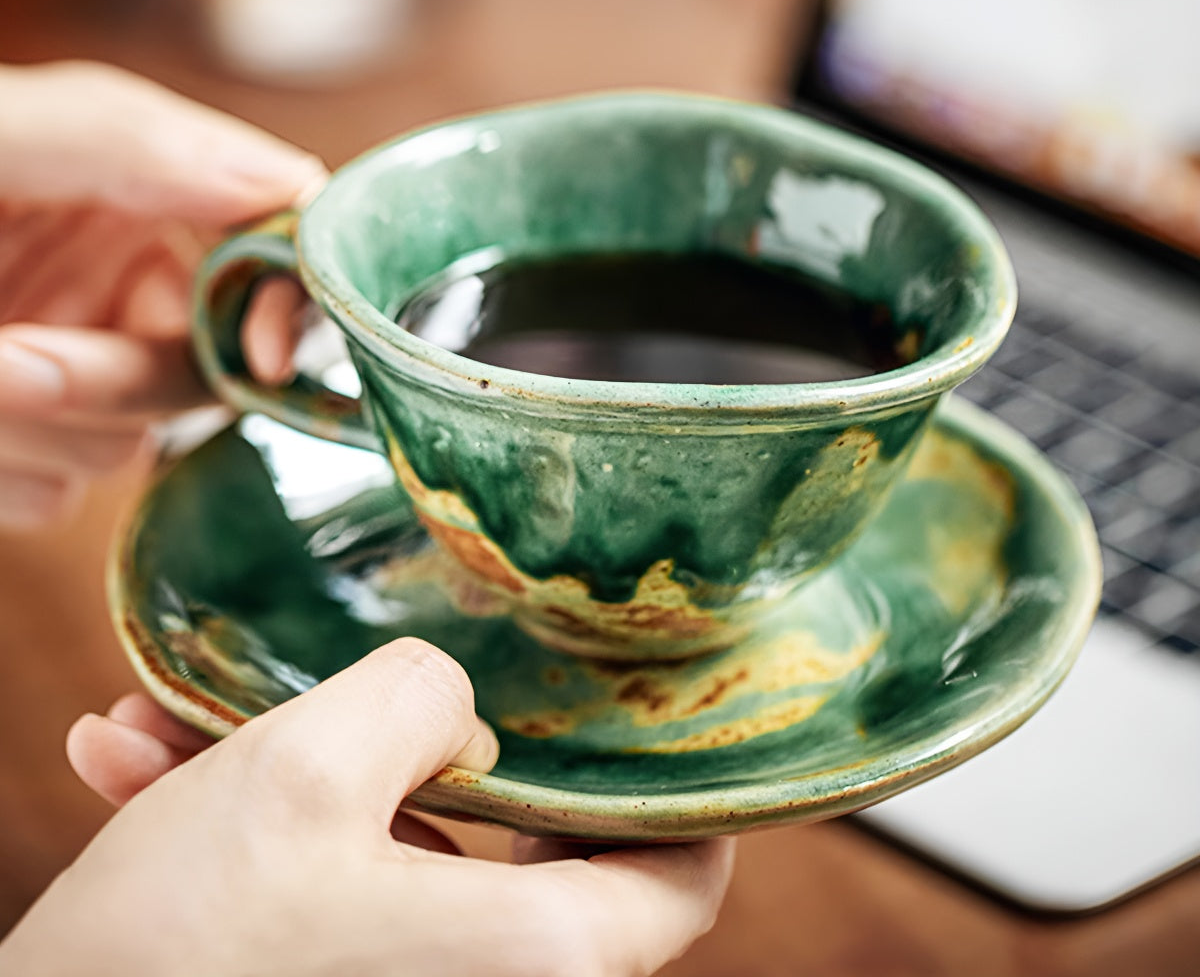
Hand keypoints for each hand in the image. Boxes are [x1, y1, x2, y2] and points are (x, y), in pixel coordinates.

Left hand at [0, 61, 324, 529]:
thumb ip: (132, 140)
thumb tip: (291, 185)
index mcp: (135, 189)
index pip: (273, 245)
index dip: (284, 300)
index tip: (256, 350)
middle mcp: (116, 280)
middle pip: (206, 366)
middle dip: (110, 376)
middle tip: (9, 367)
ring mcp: (73, 365)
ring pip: (129, 441)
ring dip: (32, 427)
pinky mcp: (22, 443)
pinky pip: (60, 490)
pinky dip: (1, 470)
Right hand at [1, 640, 732, 976]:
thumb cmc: (174, 953)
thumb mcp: (308, 769)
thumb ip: (423, 699)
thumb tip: (464, 722)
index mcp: (532, 962)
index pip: (684, 880)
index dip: (676, 791)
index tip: (638, 721)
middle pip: (523, 850)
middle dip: (427, 750)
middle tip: (398, 694)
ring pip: (399, 860)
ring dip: (308, 780)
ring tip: (190, 735)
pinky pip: (336, 902)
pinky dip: (270, 837)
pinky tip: (150, 772)